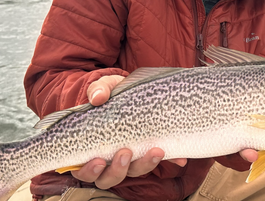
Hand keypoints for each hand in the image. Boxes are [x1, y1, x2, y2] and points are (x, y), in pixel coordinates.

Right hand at [71, 75, 187, 188]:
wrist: (131, 89)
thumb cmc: (111, 93)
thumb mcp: (104, 87)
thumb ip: (99, 90)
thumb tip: (98, 98)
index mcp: (91, 149)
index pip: (85, 170)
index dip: (90, 171)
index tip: (99, 161)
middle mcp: (110, 159)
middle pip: (110, 177)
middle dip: (118, 170)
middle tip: (125, 153)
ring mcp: (131, 157)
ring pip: (135, 172)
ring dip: (145, 165)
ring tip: (155, 151)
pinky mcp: (150, 150)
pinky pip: (161, 161)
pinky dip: (171, 160)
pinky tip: (179, 158)